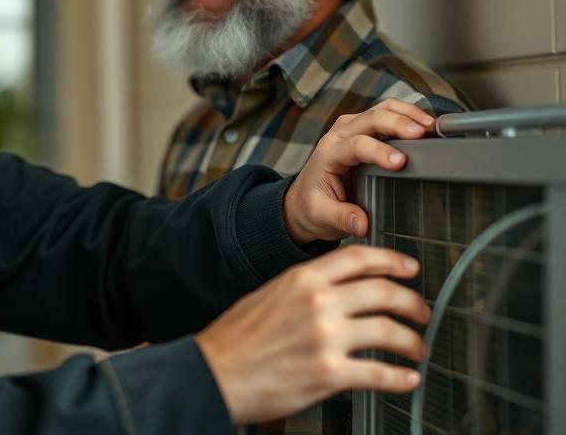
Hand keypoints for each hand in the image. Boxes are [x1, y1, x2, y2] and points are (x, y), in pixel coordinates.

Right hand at [194, 245, 429, 424]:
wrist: (215, 372)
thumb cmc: (235, 339)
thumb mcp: (268, 295)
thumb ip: (304, 288)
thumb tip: (336, 288)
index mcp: (302, 279)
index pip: (359, 258)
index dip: (392, 260)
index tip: (409, 267)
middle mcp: (318, 303)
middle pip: (383, 291)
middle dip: (412, 302)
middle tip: (422, 310)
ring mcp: (326, 338)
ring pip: (389, 331)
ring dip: (412, 341)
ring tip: (417, 348)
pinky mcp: (330, 374)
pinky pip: (380, 374)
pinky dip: (401, 378)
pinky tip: (407, 379)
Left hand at [284, 99, 433, 243]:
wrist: (305, 198)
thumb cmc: (314, 205)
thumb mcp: (322, 216)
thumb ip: (341, 218)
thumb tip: (362, 224)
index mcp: (328, 154)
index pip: (355, 145)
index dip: (379, 151)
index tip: (400, 162)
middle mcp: (339, 135)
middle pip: (371, 119)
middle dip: (398, 123)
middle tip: (422, 134)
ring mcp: (351, 128)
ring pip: (380, 109)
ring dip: (406, 114)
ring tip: (430, 125)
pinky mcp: (364, 129)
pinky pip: (385, 113)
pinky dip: (406, 114)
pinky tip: (424, 125)